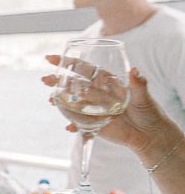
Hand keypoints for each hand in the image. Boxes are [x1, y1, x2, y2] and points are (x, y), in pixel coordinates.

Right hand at [43, 58, 175, 158]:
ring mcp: (92, 109)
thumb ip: (138, 85)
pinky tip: (69, 127)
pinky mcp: (92, 124)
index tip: (52, 58)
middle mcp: (96, 93)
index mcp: (106, 82)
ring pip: (71, 102)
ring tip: (51, 100)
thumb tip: (135, 70)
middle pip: (72, 84)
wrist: (149, 135)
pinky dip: (72, 125)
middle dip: (57, 80)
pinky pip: (78, 123)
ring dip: (59, 101)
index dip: (69, 63)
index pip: (84, 69)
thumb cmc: (149, 112)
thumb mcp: (144, 97)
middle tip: (45, 79)